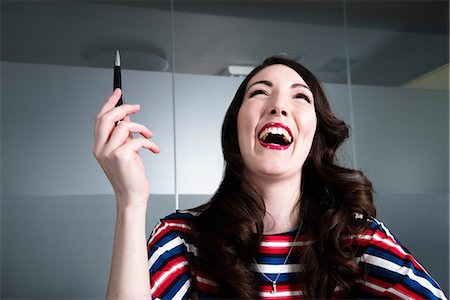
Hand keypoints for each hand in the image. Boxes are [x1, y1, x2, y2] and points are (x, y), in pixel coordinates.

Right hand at [93, 89, 159, 205]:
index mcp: (99, 146)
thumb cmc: (130, 176)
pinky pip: (137, 140)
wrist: (132, 196)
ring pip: (124, 126)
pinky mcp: (121, 156)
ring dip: (141, 127)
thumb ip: (123, 136)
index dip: (109, 103)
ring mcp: (109, 152)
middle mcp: (100, 148)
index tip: (118, 92)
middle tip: (137, 107)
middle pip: (107, 117)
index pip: (100, 119)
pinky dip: (149, 142)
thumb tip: (127, 119)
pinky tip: (154, 149)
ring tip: (149, 134)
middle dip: (124, 108)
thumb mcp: (126, 151)